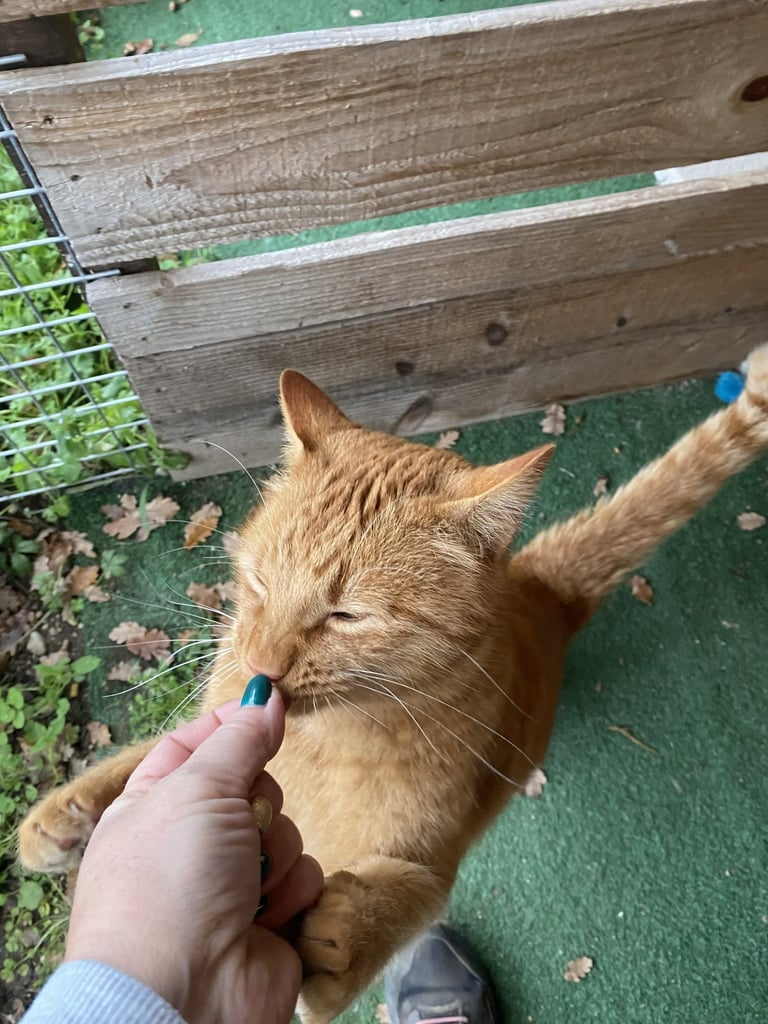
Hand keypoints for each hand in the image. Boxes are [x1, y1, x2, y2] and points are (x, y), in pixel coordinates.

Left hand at [64, 693, 322, 1023]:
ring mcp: (231, 883)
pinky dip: (291, 893)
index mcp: (156, 805)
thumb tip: (268, 697)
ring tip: (246, 887)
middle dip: (259, 803)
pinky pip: (304, 878)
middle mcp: (192, 842)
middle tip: (242, 824)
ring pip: (285, 832)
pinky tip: (264, 917)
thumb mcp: (198, 789)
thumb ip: (239, 740)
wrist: (182, 995)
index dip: (232, 725)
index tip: (270, 704)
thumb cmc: (168, 883)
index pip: (198, 745)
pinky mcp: (270, 918)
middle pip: (253, 787)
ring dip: (275, 854)